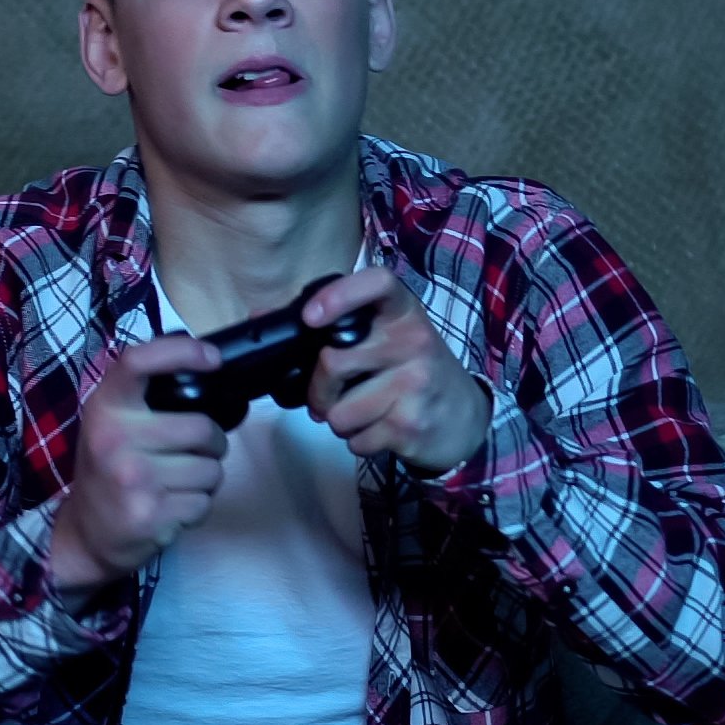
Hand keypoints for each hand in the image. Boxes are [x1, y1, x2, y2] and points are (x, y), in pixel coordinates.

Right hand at [47, 334, 227, 599]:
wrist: (85, 535)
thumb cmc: (108, 472)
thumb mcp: (110, 426)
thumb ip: (144, 400)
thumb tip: (205, 365)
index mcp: (105, 408)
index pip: (138, 361)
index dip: (182, 352)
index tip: (213, 358)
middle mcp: (115, 438)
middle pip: (202, 428)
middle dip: (212, 444)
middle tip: (195, 452)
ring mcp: (133, 478)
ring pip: (211, 470)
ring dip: (205, 479)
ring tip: (177, 484)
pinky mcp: (150, 514)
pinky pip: (204, 503)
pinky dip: (197, 507)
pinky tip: (171, 507)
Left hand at [301, 269, 489, 474]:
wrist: (465, 417)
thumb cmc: (412, 370)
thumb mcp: (386, 337)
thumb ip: (333, 326)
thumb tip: (259, 321)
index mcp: (402, 311)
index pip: (376, 282)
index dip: (339, 295)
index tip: (311, 317)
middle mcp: (414, 340)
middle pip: (333, 363)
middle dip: (319, 391)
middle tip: (328, 397)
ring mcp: (416, 383)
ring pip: (339, 412)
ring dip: (340, 422)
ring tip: (363, 413)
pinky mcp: (412, 424)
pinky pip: (356, 441)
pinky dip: (359, 442)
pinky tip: (381, 430)